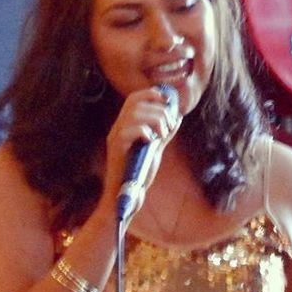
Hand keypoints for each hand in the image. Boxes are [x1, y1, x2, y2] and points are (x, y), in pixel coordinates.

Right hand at [100, 86, 180, 210]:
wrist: (124, 197)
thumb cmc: (137, 175)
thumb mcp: (154, 150)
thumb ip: (163, 134)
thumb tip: (176, 118)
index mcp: (125, 126)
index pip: (133, 99)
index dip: (150, 94)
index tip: (166, 99)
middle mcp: (117, 128)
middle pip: (135, 103)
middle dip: (158, 110)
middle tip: (168, 126)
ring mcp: (115, 137)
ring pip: (134, 113)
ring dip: (154, 120)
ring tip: (162, 134)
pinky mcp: (116, 148)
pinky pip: (129, 130)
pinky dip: (144, 132)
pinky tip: (151, 141)